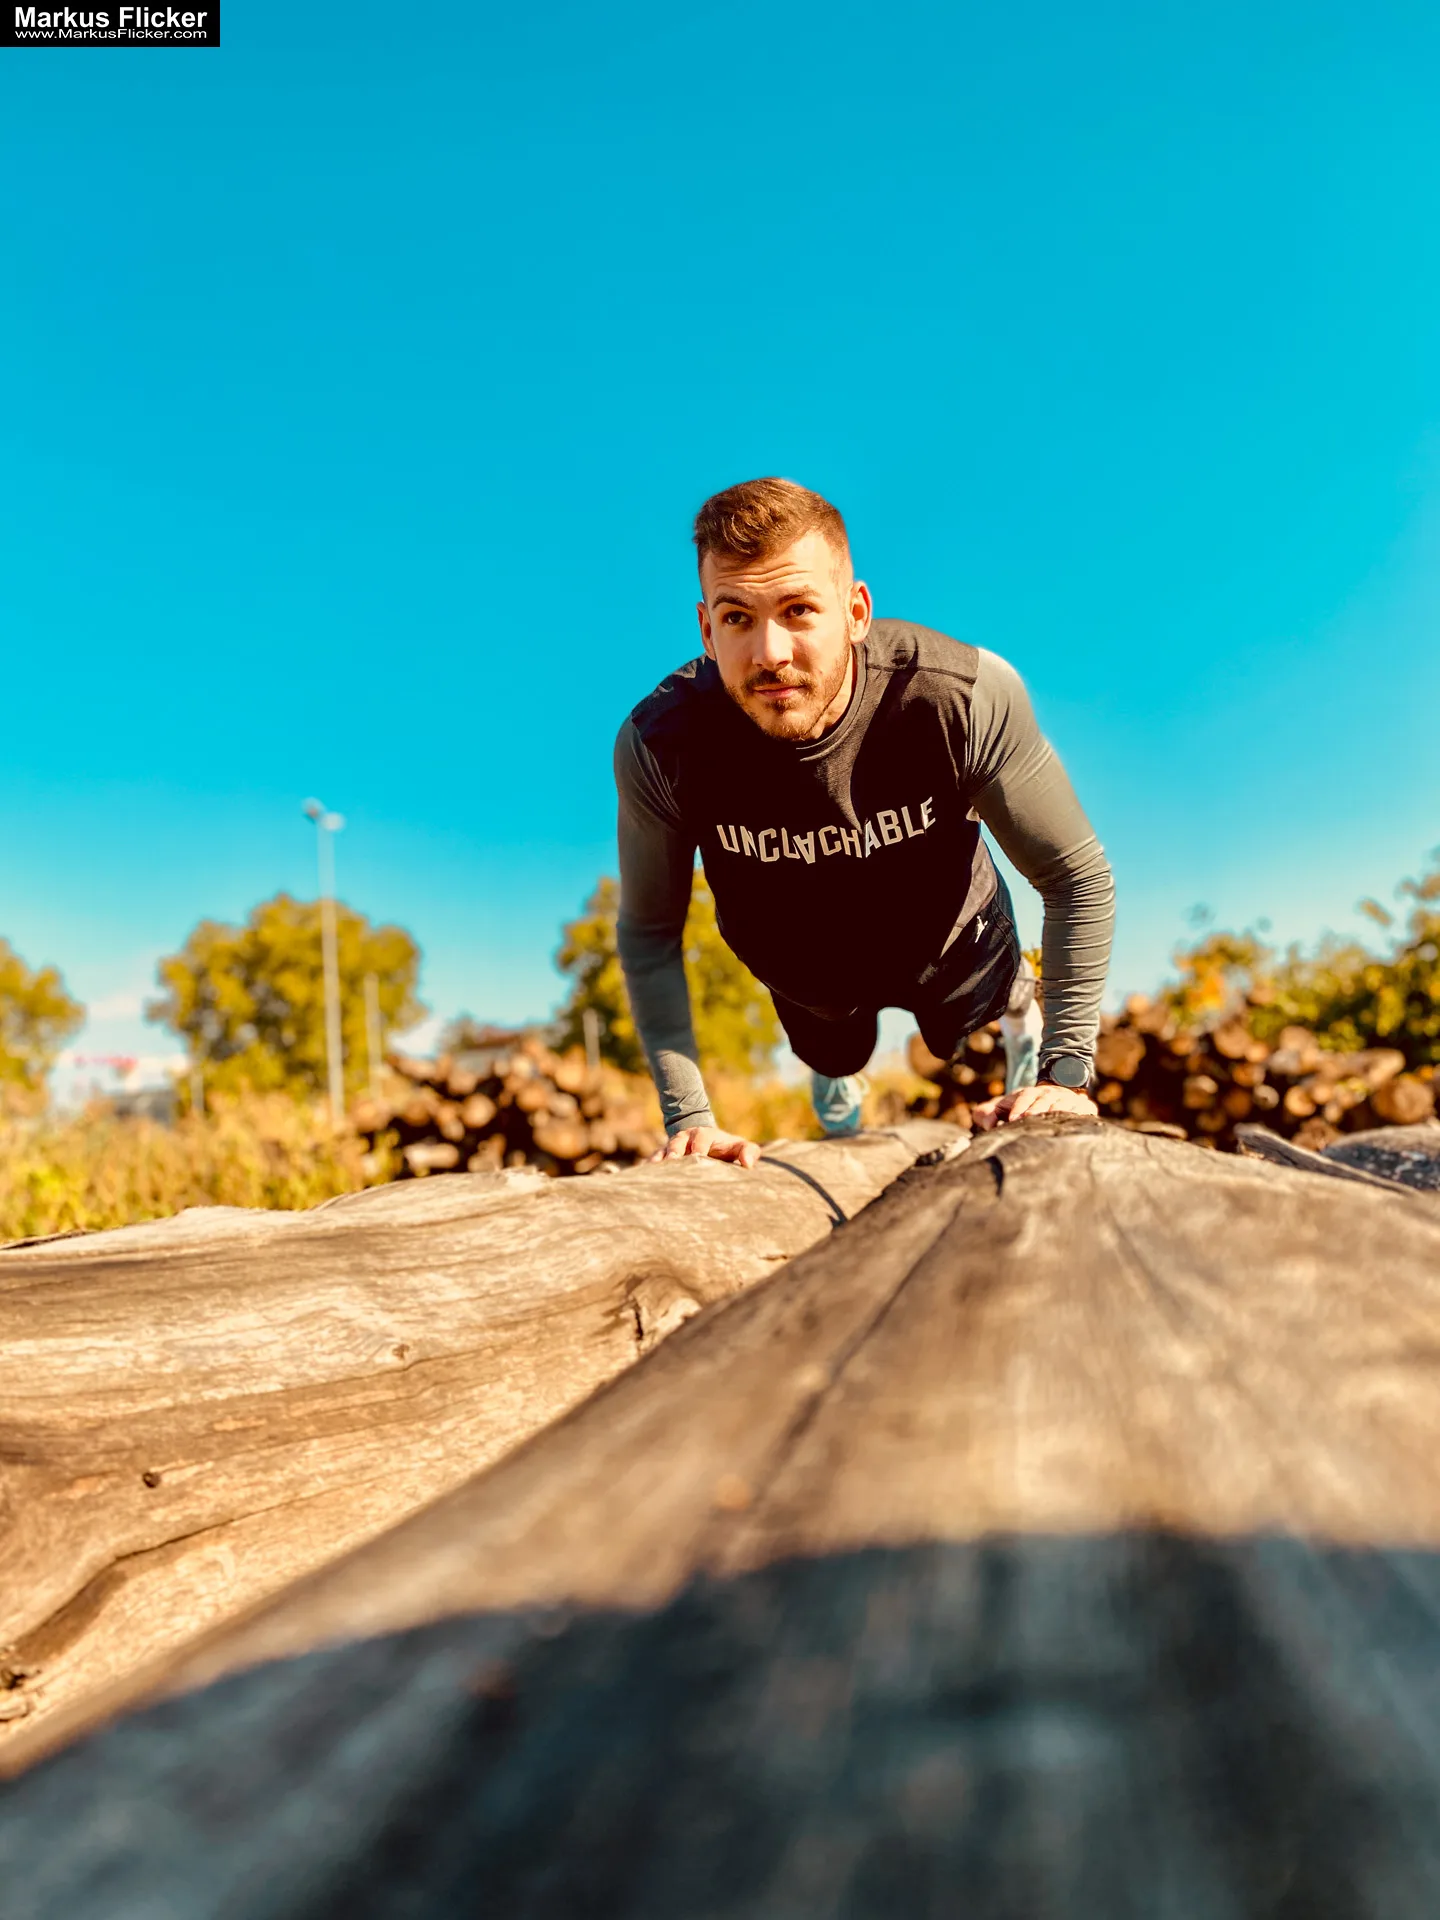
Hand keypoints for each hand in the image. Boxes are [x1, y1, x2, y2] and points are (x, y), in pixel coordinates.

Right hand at [649, 1126, 762, 1169]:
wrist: (706, 1142)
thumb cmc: (726, 1148)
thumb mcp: (739, 1147)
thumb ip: (749, 1152)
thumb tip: (748, 1165)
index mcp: (704, 1134)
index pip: (701, 1139)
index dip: (699, 1148)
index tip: (698, 1158)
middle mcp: (685, 1138)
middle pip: (676, 1142)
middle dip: (674, 1152)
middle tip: (671, 1162)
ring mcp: (671, 1147)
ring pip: (662, 1152)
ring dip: (658, 1161)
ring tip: (653, 1172)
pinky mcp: (661, 1157)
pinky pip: (652, 1161)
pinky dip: (648, 1170)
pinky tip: (642, 1180)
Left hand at [971, 1083, 1097, 1131]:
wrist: (1059, 1094)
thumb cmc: (1025, 1107)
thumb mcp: (1005, 1107)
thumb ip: (988, 1113)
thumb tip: (987, 1124)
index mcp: (1031, 1093)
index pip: (1025, 1096)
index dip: (1019, 1106)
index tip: (1012, 1118)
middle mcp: (1050, 1093)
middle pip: (1043, 1100)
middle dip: (1036, 1109)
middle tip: (1029, 1119)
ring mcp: (1068, 1099)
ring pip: (1062, 1105)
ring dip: (1055, 1112)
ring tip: (1048, 1122)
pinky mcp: (1085, 1107)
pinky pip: (1082, 1110)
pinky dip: (1077, 1115)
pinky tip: (1072, 1124)